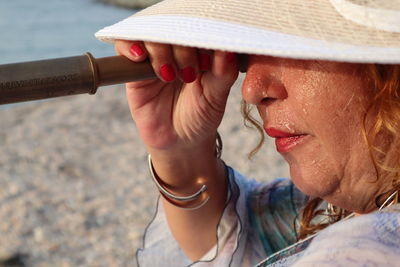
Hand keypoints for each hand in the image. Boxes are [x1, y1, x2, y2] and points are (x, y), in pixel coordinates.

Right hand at [115, 40, 238, 152]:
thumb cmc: (200, 117)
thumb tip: (227, 49)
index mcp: (198, 51)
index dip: (199, 38)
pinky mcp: (134, 71)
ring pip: (149, 35)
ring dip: (159, 51)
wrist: (180, 143)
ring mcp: (154, 59)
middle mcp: (176, 51)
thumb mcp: (216, 97)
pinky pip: (125, 48)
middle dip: (182, 48)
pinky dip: (130, 47)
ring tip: (169, 75)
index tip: (207, 61)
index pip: (195, 28)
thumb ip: (223, 73)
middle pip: (172, 28)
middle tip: (190, 74)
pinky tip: (140, 57)